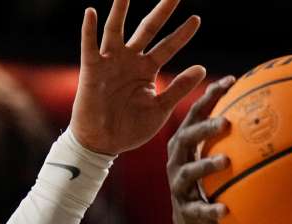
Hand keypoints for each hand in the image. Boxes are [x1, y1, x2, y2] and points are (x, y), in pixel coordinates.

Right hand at [70, 0, 205, 154]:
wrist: (104, 143)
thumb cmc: (131, 128)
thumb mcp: (161, 108)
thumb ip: (179, 88)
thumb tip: (202, 68)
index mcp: (147, 69)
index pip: (168, 46)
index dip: (182, 33)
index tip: (197, 19)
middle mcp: (130, 60)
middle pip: (148, 29)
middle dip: (161, 11)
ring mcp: (110, 62)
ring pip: (116, 30)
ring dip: (120, 10)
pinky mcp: (91, 69)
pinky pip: (89, 46)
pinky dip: (89, 30)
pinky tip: (92, 13)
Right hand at [166, 76, 234, 223]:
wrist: (194, 222)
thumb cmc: (210, 182)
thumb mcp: (218, 158)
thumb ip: (235, 139)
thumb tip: (274, 114)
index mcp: (185, 143)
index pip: (196, 113)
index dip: (210, 95)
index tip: (231, 81)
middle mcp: (177, 160)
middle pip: (187, 137)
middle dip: (205, 128)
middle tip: (226, 122)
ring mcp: (179, 185)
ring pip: (189, 172)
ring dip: (207, 165)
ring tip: (226, 161)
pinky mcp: (186, 210)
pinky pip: (199, 210)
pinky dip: (211, 210)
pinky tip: (226, 209)